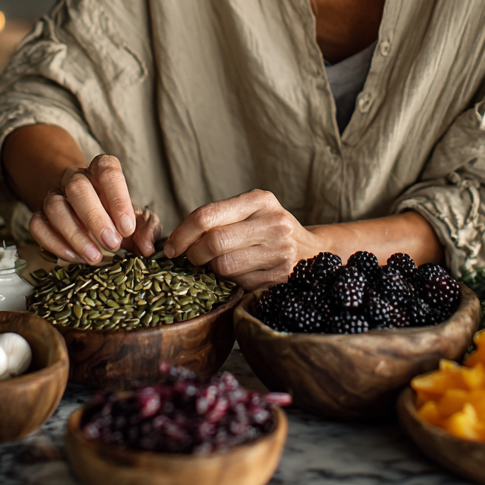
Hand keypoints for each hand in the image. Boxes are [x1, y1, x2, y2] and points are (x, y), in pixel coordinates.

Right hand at [28, 154, 160, 263]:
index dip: (118, 199)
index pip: (108, 171)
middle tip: (112, 244)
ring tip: (95, 257)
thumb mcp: (137, 215)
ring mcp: (54, 195)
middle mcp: (75, 178)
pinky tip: (74, 257)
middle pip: (78, 188)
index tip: (127, 228)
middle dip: (95, 218)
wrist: (85, 207)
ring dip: (75, 235)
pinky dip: (54, 243)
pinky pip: (37, 225)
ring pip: (55, 207)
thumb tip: (147, 247)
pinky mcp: (39, 214)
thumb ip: (147, 227)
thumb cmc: (115, 212)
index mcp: (101, 169)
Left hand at [163, 189, 318, 290]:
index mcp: (260, 200)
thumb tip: (174, 240)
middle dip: (193, 254)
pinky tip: (236, 275)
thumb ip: (218, 219)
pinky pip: (240, 283)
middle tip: (189, 259)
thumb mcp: (250, 213)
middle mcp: (273, 222)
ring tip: (214, 266)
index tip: (170, 246)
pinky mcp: (281, 277)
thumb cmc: (269, 230)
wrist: (313, 252)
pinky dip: (230, 283)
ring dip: (211, 270)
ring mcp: (280, 251)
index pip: (207, 215)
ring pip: (224, 266)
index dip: (182, 233)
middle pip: (214, 241)